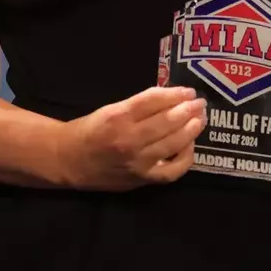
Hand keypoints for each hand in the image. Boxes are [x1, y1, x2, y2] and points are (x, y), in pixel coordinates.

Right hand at [53, 86, 205, 190]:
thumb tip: (171, 97)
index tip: (189, 91)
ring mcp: (137, 162)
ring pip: (173, 144)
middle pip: (167, 121)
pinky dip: (185, 158)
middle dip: (188, 110)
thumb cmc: (91, 130)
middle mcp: (129, 139)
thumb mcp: (111, 109)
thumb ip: (140, 105)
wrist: (69, 161)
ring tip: (200, 120)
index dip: (175, 94)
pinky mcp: (142, 179)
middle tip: (200, 103)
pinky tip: (190, 146)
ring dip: (191, 130)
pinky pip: (172, 171)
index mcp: (118, 116)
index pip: (154, 101)